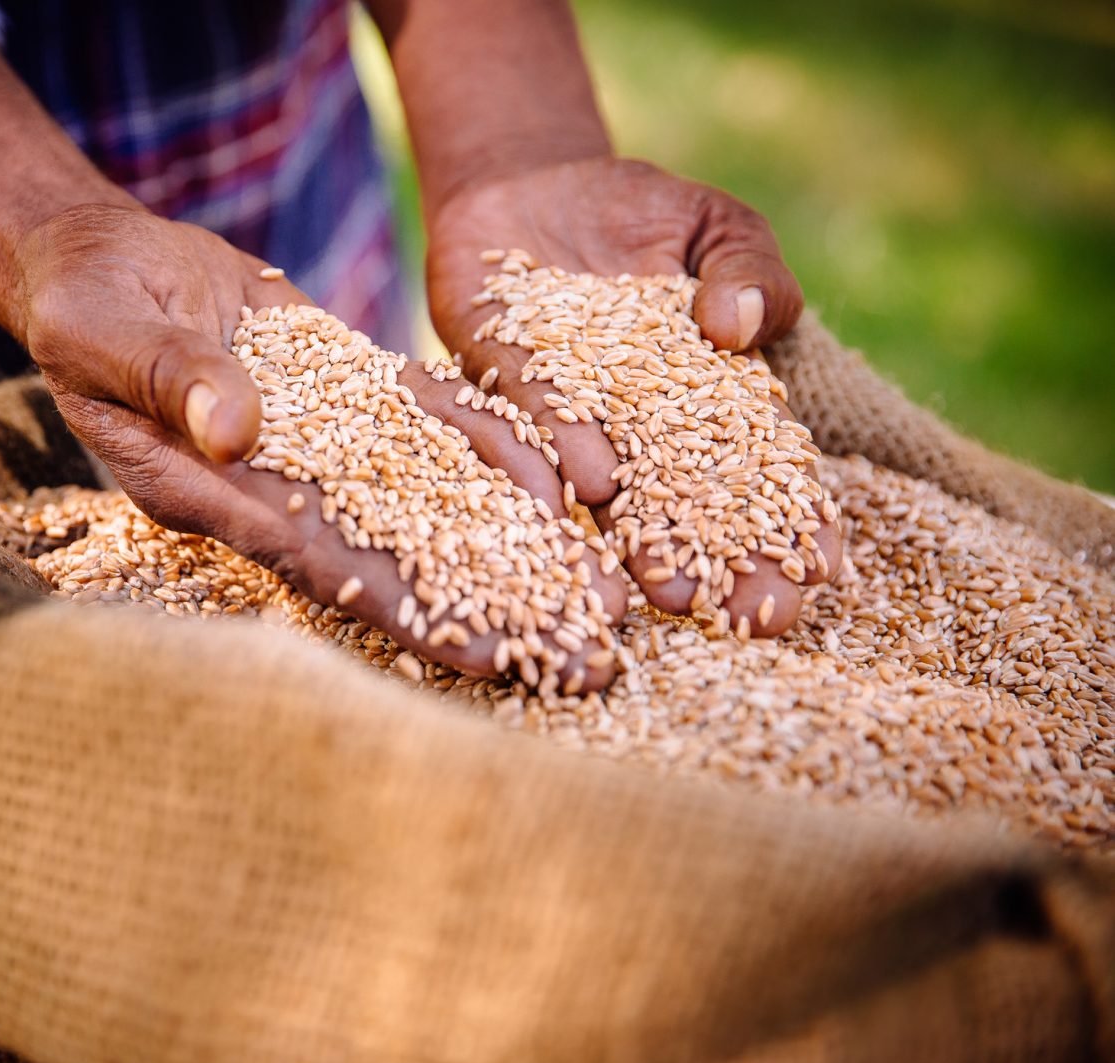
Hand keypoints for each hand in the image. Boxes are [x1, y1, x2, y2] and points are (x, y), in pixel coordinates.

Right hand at [19, 204, 625, 687]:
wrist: (98, 259)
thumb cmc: (80, 301)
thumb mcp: (107, 331)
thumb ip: (172, 378)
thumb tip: (241, 428)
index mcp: (205, 494)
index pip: (319, 565)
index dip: (404, 610)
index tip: (487, 655)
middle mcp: (271, 487)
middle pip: (396, 559)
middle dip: (490, 608)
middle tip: (583, 662)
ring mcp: (315, 441)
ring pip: (428, 503)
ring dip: (513, 548)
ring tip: (602, 596)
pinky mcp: (342, 389)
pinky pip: (425, 427)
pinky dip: (488, 452)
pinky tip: (556, 484)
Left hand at [425, 156, 840, 633]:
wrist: (527, 181)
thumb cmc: (643, 210)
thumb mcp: (718, 226)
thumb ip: (750, 271)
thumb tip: (739, 329)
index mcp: (702, 396)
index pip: (754, 467)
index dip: (789, 518)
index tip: (824, 572)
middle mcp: (633, 423)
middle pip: (685, 501)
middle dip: (723, 561)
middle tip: (755, 622)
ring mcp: (567, 410)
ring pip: (610, 485)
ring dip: (642, 539)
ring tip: (672, 596)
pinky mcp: (499, 380)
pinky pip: (532, 419)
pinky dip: (563, 448)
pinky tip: (596, 485)